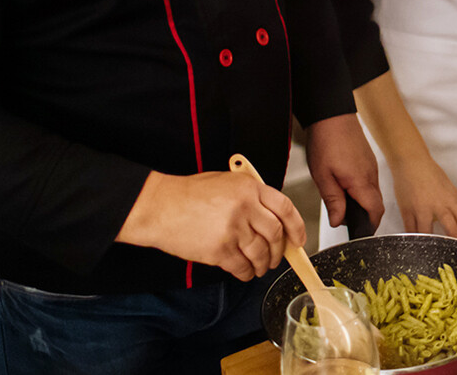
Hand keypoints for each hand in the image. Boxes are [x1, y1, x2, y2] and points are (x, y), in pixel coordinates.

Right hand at [116, 170, 306, 280]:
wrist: (158, 206)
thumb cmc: (186, 194)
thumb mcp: (225, 182)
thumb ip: (250, 196)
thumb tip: (271, 218)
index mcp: (249, 187)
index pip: (285, 208)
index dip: (297, 227)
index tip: (298, 240)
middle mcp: (245, 207)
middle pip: (275, 234)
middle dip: (278, 251)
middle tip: (275, 258)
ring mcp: (233, 229)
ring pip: (261, 254)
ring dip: (263, 265)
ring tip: (260, 267)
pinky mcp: (219, 249)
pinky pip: (242, 267)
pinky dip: (247, 273)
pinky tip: (244, 272)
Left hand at [306, 113, 385, 227]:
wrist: (332, 114)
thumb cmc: (326, 141)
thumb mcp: (323, 176)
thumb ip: (333, 201)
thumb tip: (338, 222)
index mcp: (362, 182)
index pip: (375, 211)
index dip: (369, 226)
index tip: (359, 232)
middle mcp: (371, 175)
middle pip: (376, 204)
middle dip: (365, 216)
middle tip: (346, 219)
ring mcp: (372, 167)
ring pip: (373, 193)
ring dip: (362, 202)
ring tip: (341, 200)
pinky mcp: (368, 160)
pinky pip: (369, 181)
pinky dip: (361, 189)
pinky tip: (344, 184)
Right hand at [392, 156, 456, 242]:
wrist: (410, 163)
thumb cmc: (430, 173)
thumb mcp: (448, 189)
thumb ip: (453, 206)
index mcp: (451, 200)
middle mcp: (438, 206)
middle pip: (451, 230)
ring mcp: (421, 210)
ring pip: (428, 234)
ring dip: (433, 246)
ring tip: (436, 257)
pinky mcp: (407, 211)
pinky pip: (411, 231)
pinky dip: (415, 239)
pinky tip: (418, 247)